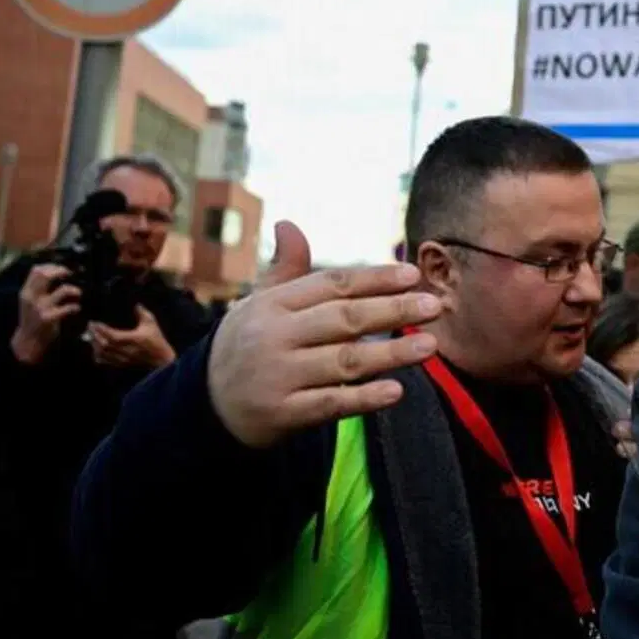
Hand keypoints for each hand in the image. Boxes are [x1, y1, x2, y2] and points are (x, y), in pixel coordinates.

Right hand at [12, 264, 80, 364]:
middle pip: (46, 275)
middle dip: (62, 271)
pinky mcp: (49, 318)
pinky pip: (68, 308)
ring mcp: (40, 308)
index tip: (62, 269)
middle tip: (70, 274)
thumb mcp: (30, 300)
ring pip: (63, 290)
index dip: (52, 266)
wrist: (28, 339)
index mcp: (26, 292)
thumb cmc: (32, 317)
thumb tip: (56, 270)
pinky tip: (76, 308)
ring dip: (74, 290)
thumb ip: (38, 287)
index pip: (36, 270)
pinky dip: (75, 307)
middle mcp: (31, 298)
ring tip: (78, 293)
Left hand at [89, 305, 176, 370]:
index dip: (101, 330)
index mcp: (133, 339)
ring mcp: (122, 359)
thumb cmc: (157, 340)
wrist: (161, 360)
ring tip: (91, 336)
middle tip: (89, 327)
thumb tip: (136, 304)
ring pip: (102, 353)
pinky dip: (97, 355)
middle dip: (94, 335)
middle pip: (104, 345)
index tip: (94, 322)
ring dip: (94, 345)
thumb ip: (143, 313)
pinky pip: (104, 361)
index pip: (112, 336)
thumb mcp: (152, 324)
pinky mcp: (121, 364)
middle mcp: (126, 350)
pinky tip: (96, 348)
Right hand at [207, 221, 441, 448]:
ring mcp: (276, 377)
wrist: (203, 407)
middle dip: (393, 311)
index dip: (374, 278)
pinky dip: (363, 399)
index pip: (332, 285)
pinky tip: (396, 391)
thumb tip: (288, 223)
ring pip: (343, 362)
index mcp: (272, 305)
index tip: (413, 273)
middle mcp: (273, 337)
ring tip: (431, 346)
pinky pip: (329, 404)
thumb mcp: (259, 305)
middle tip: (434, 306)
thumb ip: (286, 270)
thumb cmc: (246, 345)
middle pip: (343, 319)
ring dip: (390, 354)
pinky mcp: (281, 414)